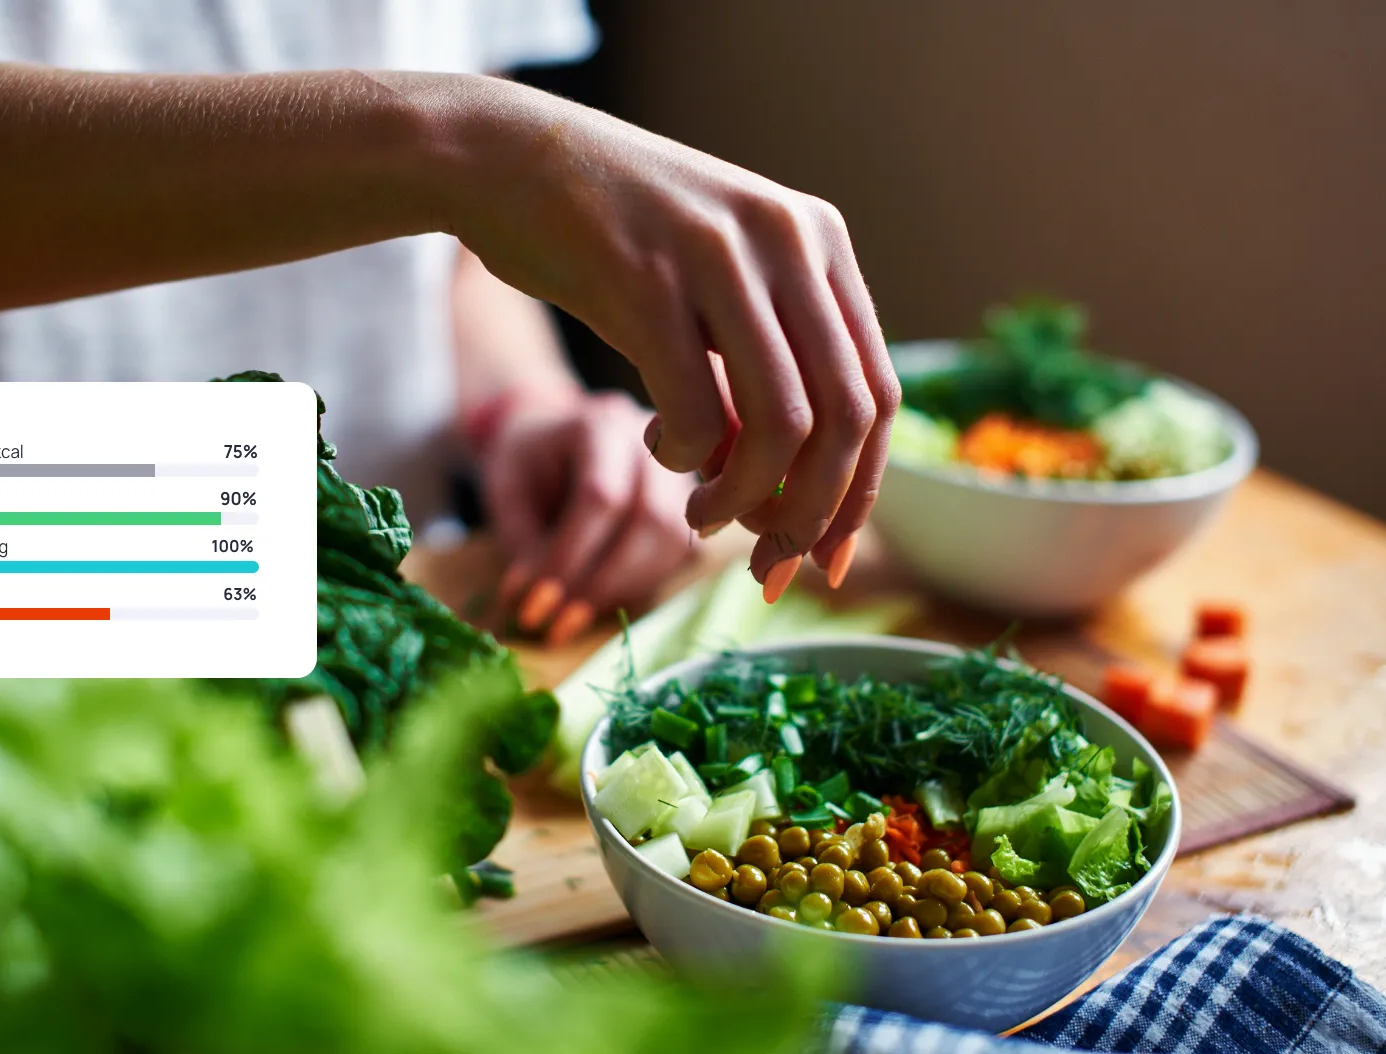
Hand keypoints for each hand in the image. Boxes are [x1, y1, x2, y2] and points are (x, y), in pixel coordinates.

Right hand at [434, 77, 897, 598]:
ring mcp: (719, 255)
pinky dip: (683, 460)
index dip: (860, 491)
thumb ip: (765, 364)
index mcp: (817, 240)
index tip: (825, 555)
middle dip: (812, 514)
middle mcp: (786, 240)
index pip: (877, 392)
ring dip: (746, 501)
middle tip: (768, 562)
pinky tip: (655, 450)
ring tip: (703, 516)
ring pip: (782, 426)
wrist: (508, 158)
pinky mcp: (647, 279)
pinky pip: (696, 413)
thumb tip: (798, 497)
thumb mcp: (716, 282)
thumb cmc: (612, 238)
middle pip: (845, 419)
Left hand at [472, 388, 696, 644]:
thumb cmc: (525, 463)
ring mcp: (677, 472)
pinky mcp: (686, 503)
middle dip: (602, 582)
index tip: (536, 603)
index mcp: (600, 425)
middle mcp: (651, 444)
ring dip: (623, 590)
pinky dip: (639, 584)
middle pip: (649, 518)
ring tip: (573, 618)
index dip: (570, 556)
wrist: (551, 435)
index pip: (599, 495)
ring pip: (672, 540)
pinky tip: (601, 598)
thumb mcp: (507, 493)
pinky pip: (678, 553)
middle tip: (557, 623)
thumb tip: (539, 602)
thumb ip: (523, 543)